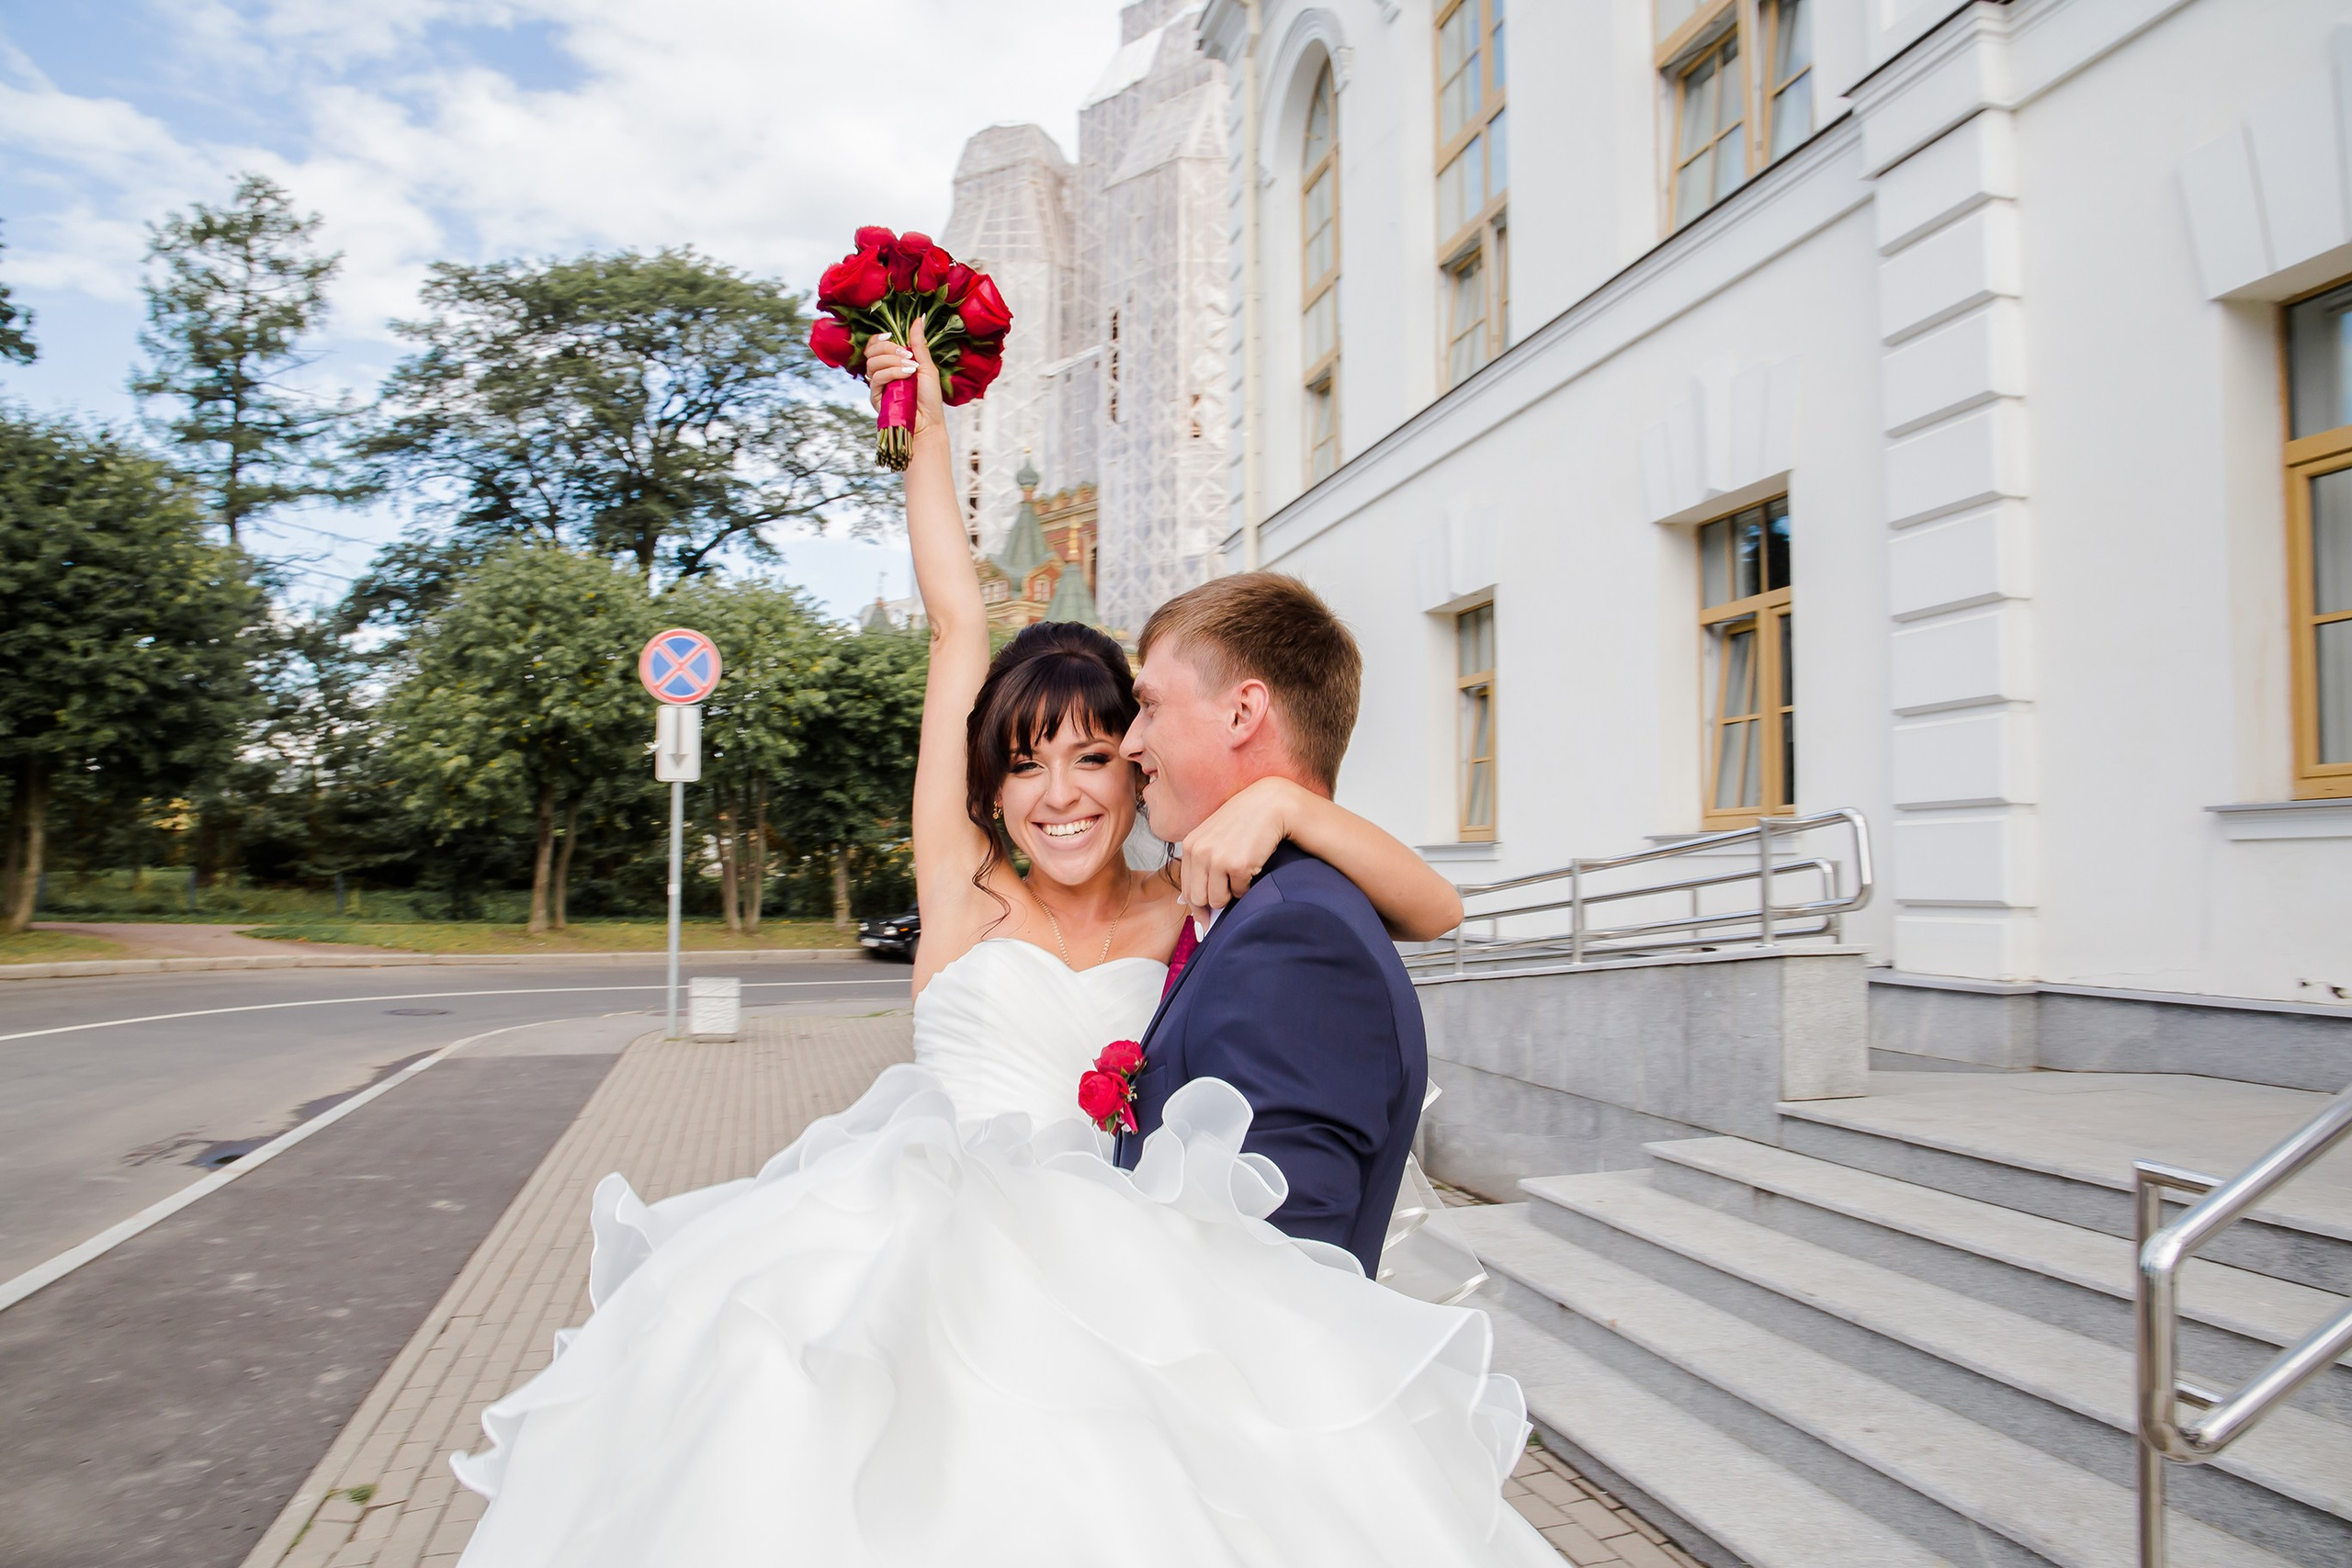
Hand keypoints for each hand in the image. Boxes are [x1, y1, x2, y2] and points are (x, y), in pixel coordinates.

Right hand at [865, 326, 944, 442]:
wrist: (929, 421)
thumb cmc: (930, 397)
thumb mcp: (927, 365)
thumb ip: (918, 343)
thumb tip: (920, 318)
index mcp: (892, 363)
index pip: (875, 345)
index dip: (879, 338)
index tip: (892, 336)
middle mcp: (883, 372)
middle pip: (871, 350)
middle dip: (889, 348)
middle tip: (907, 354)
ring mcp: (878, 385)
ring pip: (872, 363)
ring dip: (892, 360)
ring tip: (911, 368)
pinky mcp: (875, 397)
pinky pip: (876, 378)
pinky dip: (892, 372)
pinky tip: (906, 375)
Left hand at [1176, 776, 1308, 916]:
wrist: (1271, 805)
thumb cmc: (1245, 823)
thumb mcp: (1214, 838)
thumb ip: (1200, 863)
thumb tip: (1191, 903)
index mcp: (1190, 845)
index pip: (1186, 889)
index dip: (1196, 908)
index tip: (1204, 922)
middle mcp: (1199, 851)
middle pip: (1198, 899)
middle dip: (1214, 903)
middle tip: (1229, 895)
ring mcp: (1217, 858)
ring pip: (1218, 900)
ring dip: (1232, 894)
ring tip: (1241, 874)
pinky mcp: (1237, 865)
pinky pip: (1240, 892)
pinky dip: (1248, 886)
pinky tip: (1254, 866)